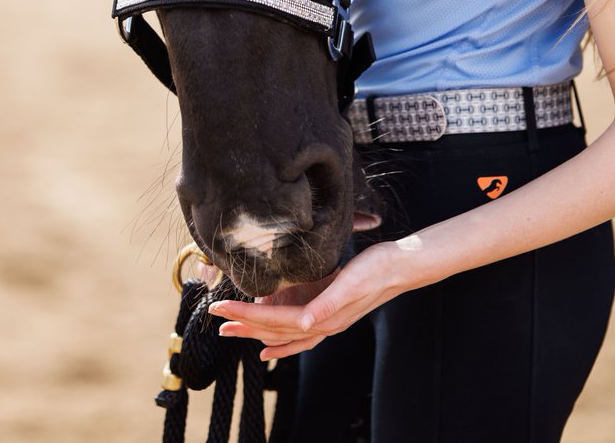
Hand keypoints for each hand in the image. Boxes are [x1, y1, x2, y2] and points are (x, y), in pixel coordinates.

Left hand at [208, 240, 408, 358]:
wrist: (399, 267)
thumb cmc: (376, 270)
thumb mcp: (351, 281)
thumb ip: (328, 304)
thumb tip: (305, 324)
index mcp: (322, 317)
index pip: (274, 320)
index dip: (246, 316)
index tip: (221, 309)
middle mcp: (321, 324)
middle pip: (273, 330)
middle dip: (242, 325)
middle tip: (215, 317)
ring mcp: (324, 322)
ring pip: (282, 334)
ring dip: (255, 332)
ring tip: (231, 330)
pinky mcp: (327, 312)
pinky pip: (297, 334)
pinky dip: (279, 342)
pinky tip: (268, 346)